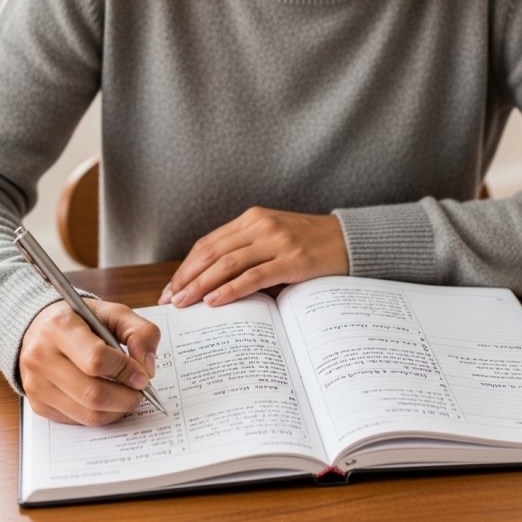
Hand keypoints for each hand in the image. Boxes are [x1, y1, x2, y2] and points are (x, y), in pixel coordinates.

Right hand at [19, 299, 160, 425]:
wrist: (42, 329)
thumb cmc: (82, 320)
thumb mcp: (114, 313)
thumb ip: (140, 332)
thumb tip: (147, 368)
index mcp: (59, 327)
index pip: (96, 359)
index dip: (125, 371)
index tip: (143, 375)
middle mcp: (41, 357)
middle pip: (92, 393)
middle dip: (126, 397)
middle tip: (140, 391)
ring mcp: (36, 384)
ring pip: (87, 413)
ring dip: (117, 410)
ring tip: (127, 395)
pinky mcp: (38, 405)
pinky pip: (78, 421)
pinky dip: (101, 415)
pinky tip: (108, 400)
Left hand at [158, 207, 347, 307]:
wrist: (350, 240)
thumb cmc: (310, 245)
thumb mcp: (275, 239)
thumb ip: (248, 252)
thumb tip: (213, 285)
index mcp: (252, 218)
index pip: (209, 243)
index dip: (186, 266)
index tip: (171, 287)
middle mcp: (261, 225)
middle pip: (212, 252)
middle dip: (188, 277)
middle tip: (170, 300)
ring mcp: (277, 241)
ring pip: (227, 263)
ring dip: (202, 285)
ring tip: (185, 303)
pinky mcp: (292, 260)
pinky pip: (253, 276)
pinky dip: (231, 288)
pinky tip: (215, 301)